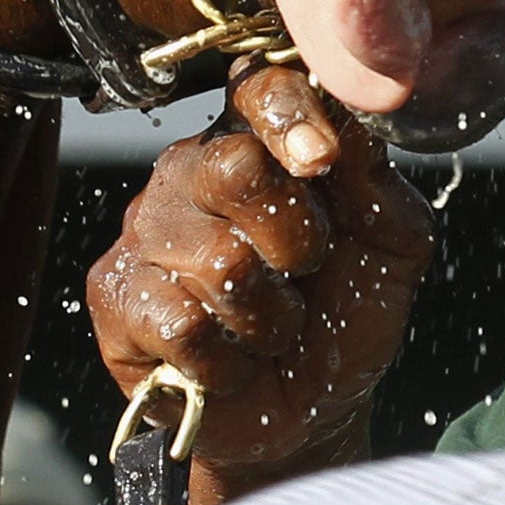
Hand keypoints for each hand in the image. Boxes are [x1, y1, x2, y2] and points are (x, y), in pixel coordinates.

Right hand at [87, 60, 433, 504]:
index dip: (288, 113)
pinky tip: (227, 362)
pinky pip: (181, 323)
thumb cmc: (342, 314)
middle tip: (304, 273)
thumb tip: (350, 123)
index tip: (322, 159)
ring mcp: (145, 231)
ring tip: (269, 329)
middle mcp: (189, 172)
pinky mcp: (115, 294)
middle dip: (295, 238)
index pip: (254, 88)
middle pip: (234, 167)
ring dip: (269, 318)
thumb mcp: (389, 243)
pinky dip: (226, 361)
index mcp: (253, 142)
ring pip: (218, 261)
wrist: (307, 416)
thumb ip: (375, 179)